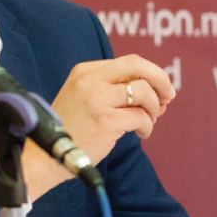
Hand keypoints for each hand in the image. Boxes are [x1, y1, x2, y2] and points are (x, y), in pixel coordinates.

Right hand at [21, 54, 175, 199]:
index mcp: (85, 71)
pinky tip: (142, 134)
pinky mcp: (106, 120)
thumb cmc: (71, 128)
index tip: (161, 89)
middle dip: (161, 80)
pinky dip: (147, 126)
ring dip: (153, 108)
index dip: (151, 73)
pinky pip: (141, 117)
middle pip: (138, 67)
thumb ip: (113, 88)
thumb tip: (158, 90)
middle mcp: (90, 80)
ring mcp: (97, 99)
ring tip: (148, 121)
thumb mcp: (84, 97)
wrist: (47, 154)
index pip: (128, 61)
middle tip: (169, 97)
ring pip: (143, 92)